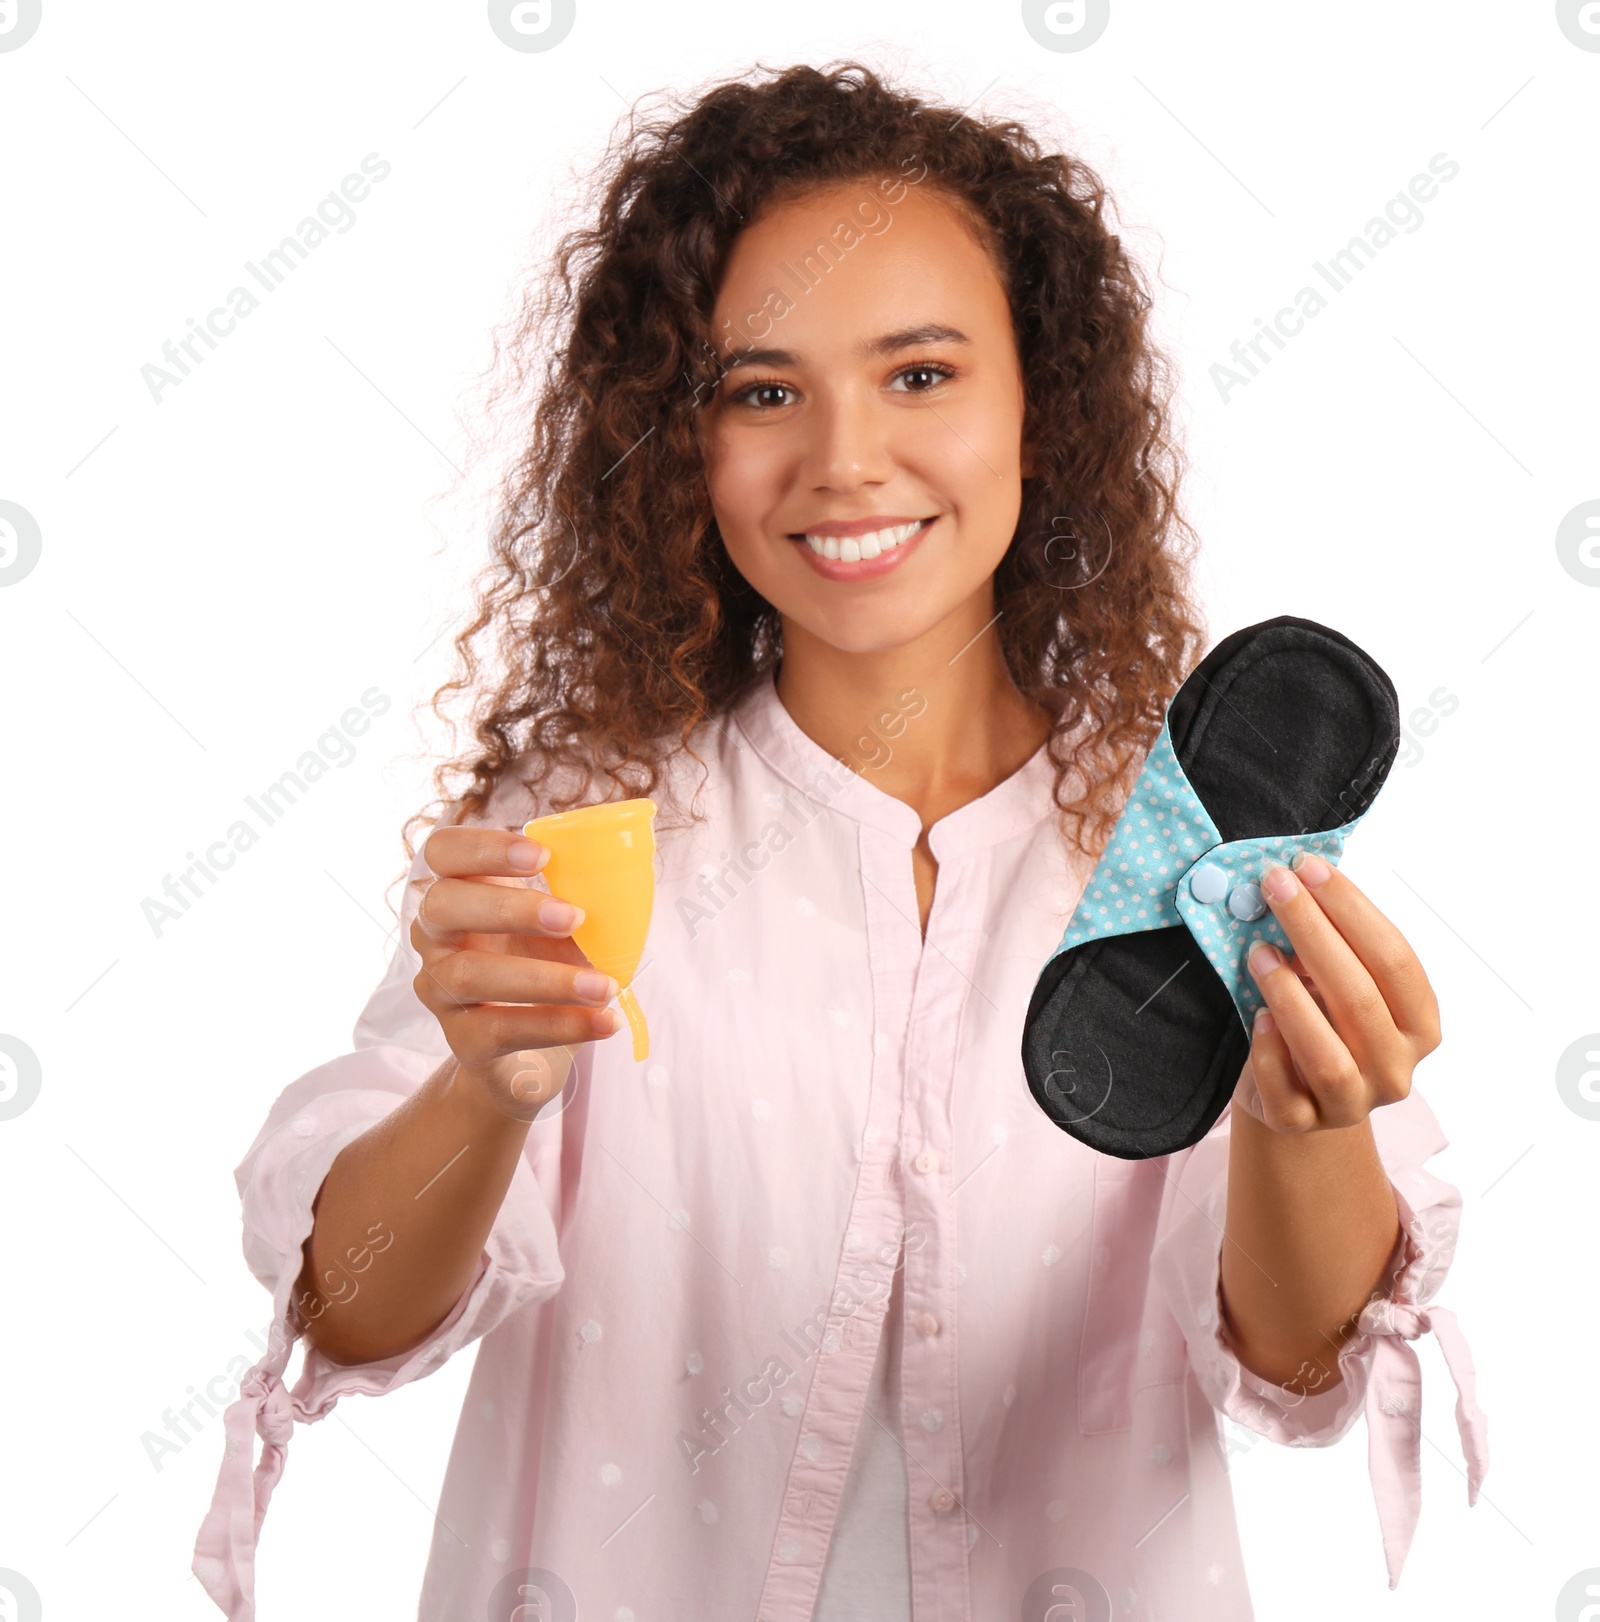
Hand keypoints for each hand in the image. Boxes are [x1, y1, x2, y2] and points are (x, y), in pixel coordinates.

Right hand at [411, 828, 623, 1120]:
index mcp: (460, 892)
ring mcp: (441, 990)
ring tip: (605, 986)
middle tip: (575, 917)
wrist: (526, 1057)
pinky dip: (559, 1024)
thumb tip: (620, 891)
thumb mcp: (558, 928)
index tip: (542, 856)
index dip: (483, 848)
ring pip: (470, 974)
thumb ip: (575, 902)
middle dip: (510, 907)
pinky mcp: (462, 1040)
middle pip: (442, 906)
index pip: (443, 852)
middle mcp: (435, 937)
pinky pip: (501, 1030)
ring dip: (546, 978)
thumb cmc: (543, 968)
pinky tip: (603, 1021)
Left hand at [1231, 852, 1439, 1133]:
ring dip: (1290, 996)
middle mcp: (1397, 1068)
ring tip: (1258, 952)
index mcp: (1420, 1024)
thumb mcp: (1335, 982)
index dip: (1352, 908)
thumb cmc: (1319, 1021)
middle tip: (1275, 887)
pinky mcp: (1303, 1123)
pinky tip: (1256, 1017)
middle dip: (1314, 932)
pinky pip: (1286, 1092)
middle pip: (1360, 996)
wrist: (1289, 1093)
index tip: (1310, 866)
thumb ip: (1329, 944)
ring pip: (1328, 1055)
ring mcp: (1354, 1103)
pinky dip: (1270, 1052)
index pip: (1395, 958)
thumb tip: (1293, 881)